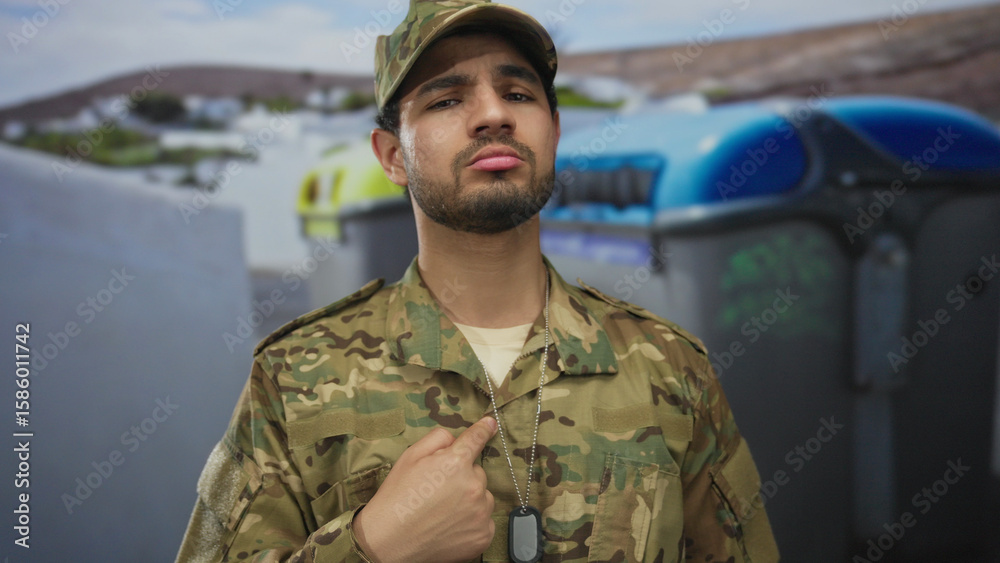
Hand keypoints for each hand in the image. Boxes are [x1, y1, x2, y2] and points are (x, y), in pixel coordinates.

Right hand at [354, 416, 497, 562]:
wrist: (389, 542)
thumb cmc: (397, 497)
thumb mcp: (410, 457)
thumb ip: (437, 439)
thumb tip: (457, 438)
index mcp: (456, 463)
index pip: (476, 439)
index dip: (484, 429)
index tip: (491, 424)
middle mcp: (474, 486)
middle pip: (477, 473)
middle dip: (463, 477)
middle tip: (438, 491)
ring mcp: (480, 513)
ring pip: (482, 497)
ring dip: (469, 500)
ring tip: (442, 511)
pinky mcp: (483, 535)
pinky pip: (484, 520)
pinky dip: (472, 522)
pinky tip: (450, 526)